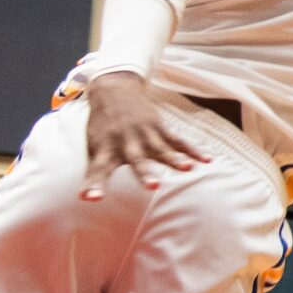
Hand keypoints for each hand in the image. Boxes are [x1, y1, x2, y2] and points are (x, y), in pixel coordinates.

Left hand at [81, 73, 208, 199]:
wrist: (114, 92)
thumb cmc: (103, 129)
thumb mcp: (94, 150)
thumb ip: (93, 177)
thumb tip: (85, 200)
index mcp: (105, 149)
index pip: (97, 170)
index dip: (95, 184)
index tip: (92, 198)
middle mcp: (125, 141)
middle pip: (136, 159)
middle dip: (144, 172)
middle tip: (153, 185)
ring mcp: (144, 133)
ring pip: (161, 148)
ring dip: (174, 158)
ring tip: (187, 168)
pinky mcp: (159, 128)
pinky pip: (178, 141)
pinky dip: (192, 150)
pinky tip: (207, 160)